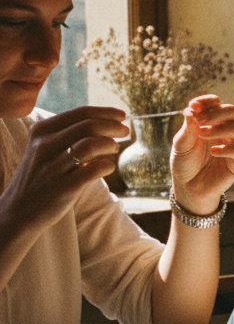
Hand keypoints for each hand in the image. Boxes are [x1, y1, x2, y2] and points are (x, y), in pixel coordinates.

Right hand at [0, 106, 126, 232]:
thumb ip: (71, 136)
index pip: (81, 113)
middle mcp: (45, 145)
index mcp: (42, 131)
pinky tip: (107, 167)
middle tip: (125, 132)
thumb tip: (111, 125)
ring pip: (91, 145)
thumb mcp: (47, 149)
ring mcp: (53, 167)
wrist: (19, 211)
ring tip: (113, 149)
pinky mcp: (63, 188)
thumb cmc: (42, 176)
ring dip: (109, 145)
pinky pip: (94, 170)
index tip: (122, 116)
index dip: (106, 113)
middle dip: (113, 127)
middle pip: (89, 126)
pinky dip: (107, 166)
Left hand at [170, 95, 233, 214]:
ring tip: (204, 135)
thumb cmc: (185, 164)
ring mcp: (232, 146)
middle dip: (216, 113)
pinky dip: (228, 149)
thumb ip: (187, 129)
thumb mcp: (180, 145)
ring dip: (223, 128)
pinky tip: (213, 152)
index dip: (208, 101)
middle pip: (232, 111)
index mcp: (211, 123)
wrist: (188, 188)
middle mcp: (224, 131)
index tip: (194, 106)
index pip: (217, 103)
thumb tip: (190, 111)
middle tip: (201, 121)